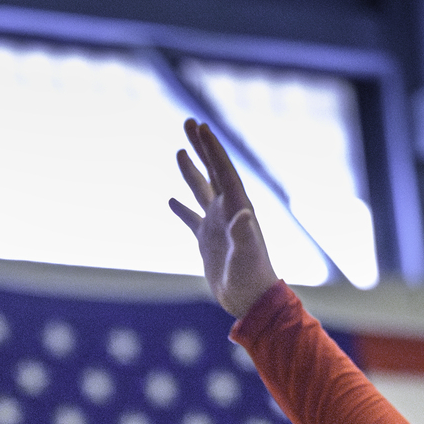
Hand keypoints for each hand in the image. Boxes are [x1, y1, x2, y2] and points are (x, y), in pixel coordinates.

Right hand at [169, 118, 279, 318]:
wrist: (250, 302)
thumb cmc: (252, 279)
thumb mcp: (247, 255)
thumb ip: (244, 234)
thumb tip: (242, 214)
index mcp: (238, 208)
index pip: (223, 171)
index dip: (212, 148)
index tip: (201, 126)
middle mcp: (227, 212)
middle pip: (212, 172)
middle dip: (201, 147)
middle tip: (188, 122)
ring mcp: (216, 226)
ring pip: (200, 191)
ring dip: (190, 171)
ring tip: (178, 151)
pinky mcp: (206, 242)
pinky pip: (191, 219)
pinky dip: (182, 209)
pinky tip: (171, 199)